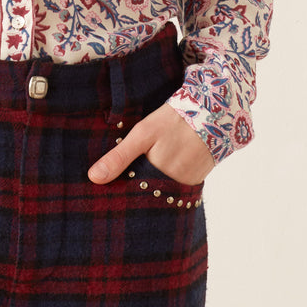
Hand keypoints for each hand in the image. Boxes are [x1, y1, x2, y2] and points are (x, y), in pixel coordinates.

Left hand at [88, 102, 215, 185]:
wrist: (212, 113)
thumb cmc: (173, 121)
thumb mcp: (142, 134)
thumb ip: (119, 157)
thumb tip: (94, 178)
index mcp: (156, 177)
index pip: (132, 193)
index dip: (121, 189)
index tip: (108, 188)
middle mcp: (173, 187)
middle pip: (147, 193)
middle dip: (137, 187)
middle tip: (128, 176)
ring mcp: (186, 186)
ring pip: (162, 190)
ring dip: (153, 183)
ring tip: (146, 169)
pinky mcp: (196, 181)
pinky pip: (176, 186)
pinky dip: (168, 179)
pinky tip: (163, 167)